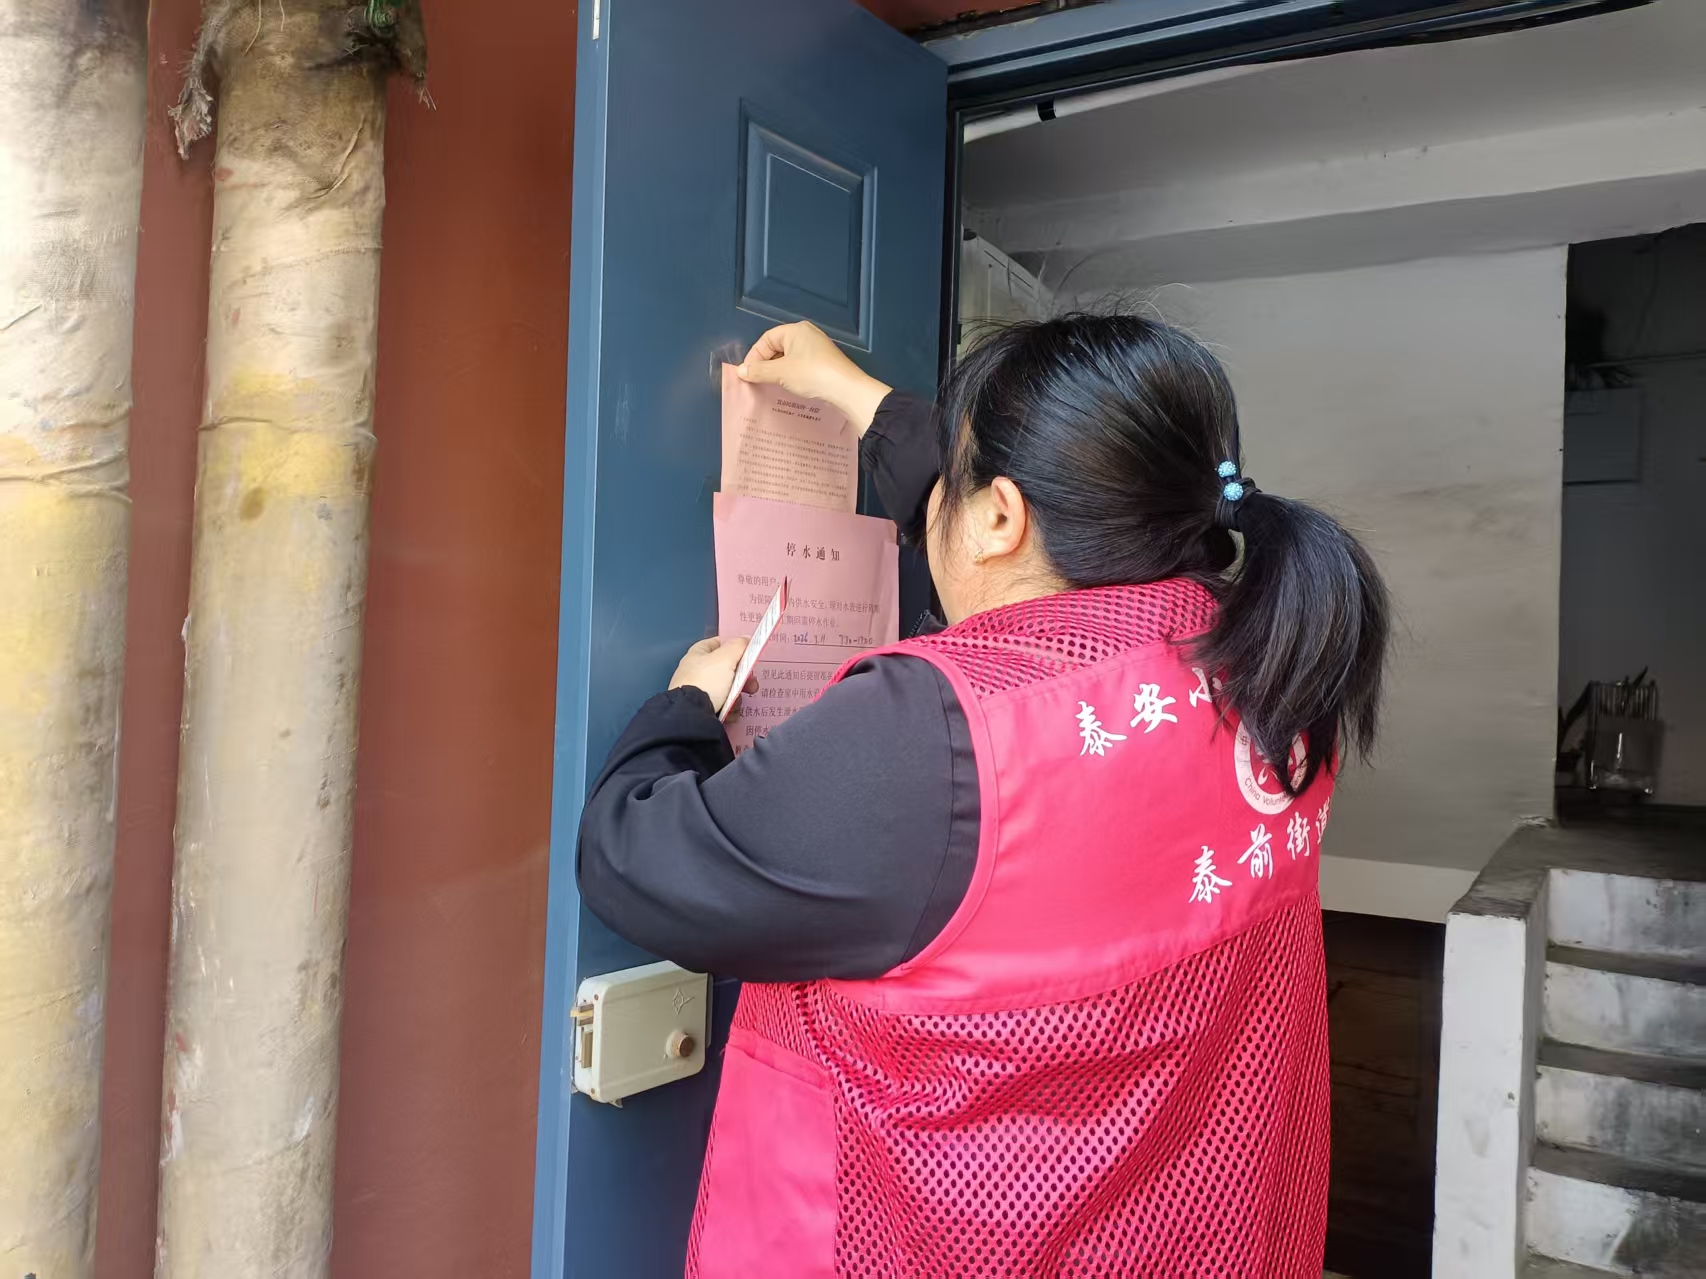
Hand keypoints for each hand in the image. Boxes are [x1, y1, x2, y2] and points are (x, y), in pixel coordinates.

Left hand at [669, 636, 756, 711]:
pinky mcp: (701, 708)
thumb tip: (746, 638)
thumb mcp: (726, 658)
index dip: (734, 647)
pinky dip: (729, 709)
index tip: (748, 655)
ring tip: (736, 703)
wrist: (691, 715)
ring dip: (737, 696)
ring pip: (727, 689)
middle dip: (743, 678)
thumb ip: (738, 646)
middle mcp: (697, 671)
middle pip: (727, 670)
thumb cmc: (707, 681)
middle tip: (752, 685)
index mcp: (698, 654)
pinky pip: (722, 705)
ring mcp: (698, 691)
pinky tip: (730, 713)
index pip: (718, 644)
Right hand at [738, 321, 891, 434]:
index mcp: (796, 330)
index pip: (767, 339)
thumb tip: (741, 371)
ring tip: (770, 386)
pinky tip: (788, 387)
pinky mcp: (824, 362)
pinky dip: (791, 375)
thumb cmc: (812, 375)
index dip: (754, 356)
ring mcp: (817, 348)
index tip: (748, 373)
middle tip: (757, 380)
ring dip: (777, 371)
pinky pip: (800, 365)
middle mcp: (807, 335)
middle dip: (765, 364)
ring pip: (789, 358)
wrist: (846, 389)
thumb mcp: (781, 373)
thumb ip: (758, 371)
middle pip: (778, 347)